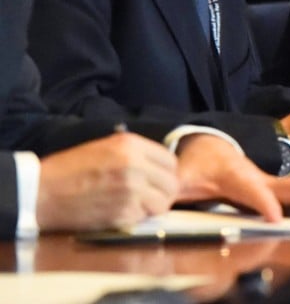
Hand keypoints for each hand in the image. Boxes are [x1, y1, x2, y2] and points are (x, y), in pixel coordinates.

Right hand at [37, 132, 178, 230]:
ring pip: (163, 204)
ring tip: (135, 205)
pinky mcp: (123, 213)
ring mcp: (131, 191)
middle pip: (172, 184)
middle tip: (150, 197)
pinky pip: (144, 218)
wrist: (42, 192)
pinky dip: (136, 218)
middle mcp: (136, 166)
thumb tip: (160, 166)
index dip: (166, 173)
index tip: (158, 180)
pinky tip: (120, 212)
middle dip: (163, 192)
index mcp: (131, 145)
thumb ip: (136, 154)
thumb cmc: (70, 169)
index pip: (170, 161)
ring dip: (152, 207)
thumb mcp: (106, 147)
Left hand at [175, 134, 289, 222]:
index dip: (263, 202)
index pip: (251, 188)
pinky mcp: (275, 187)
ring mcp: (270, 180)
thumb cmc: (193, 164)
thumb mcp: (177, 177)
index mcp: (232, 174)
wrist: (205, 143)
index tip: (276, 217)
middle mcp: (258, 176)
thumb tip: (160, 203)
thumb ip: (171, 191)